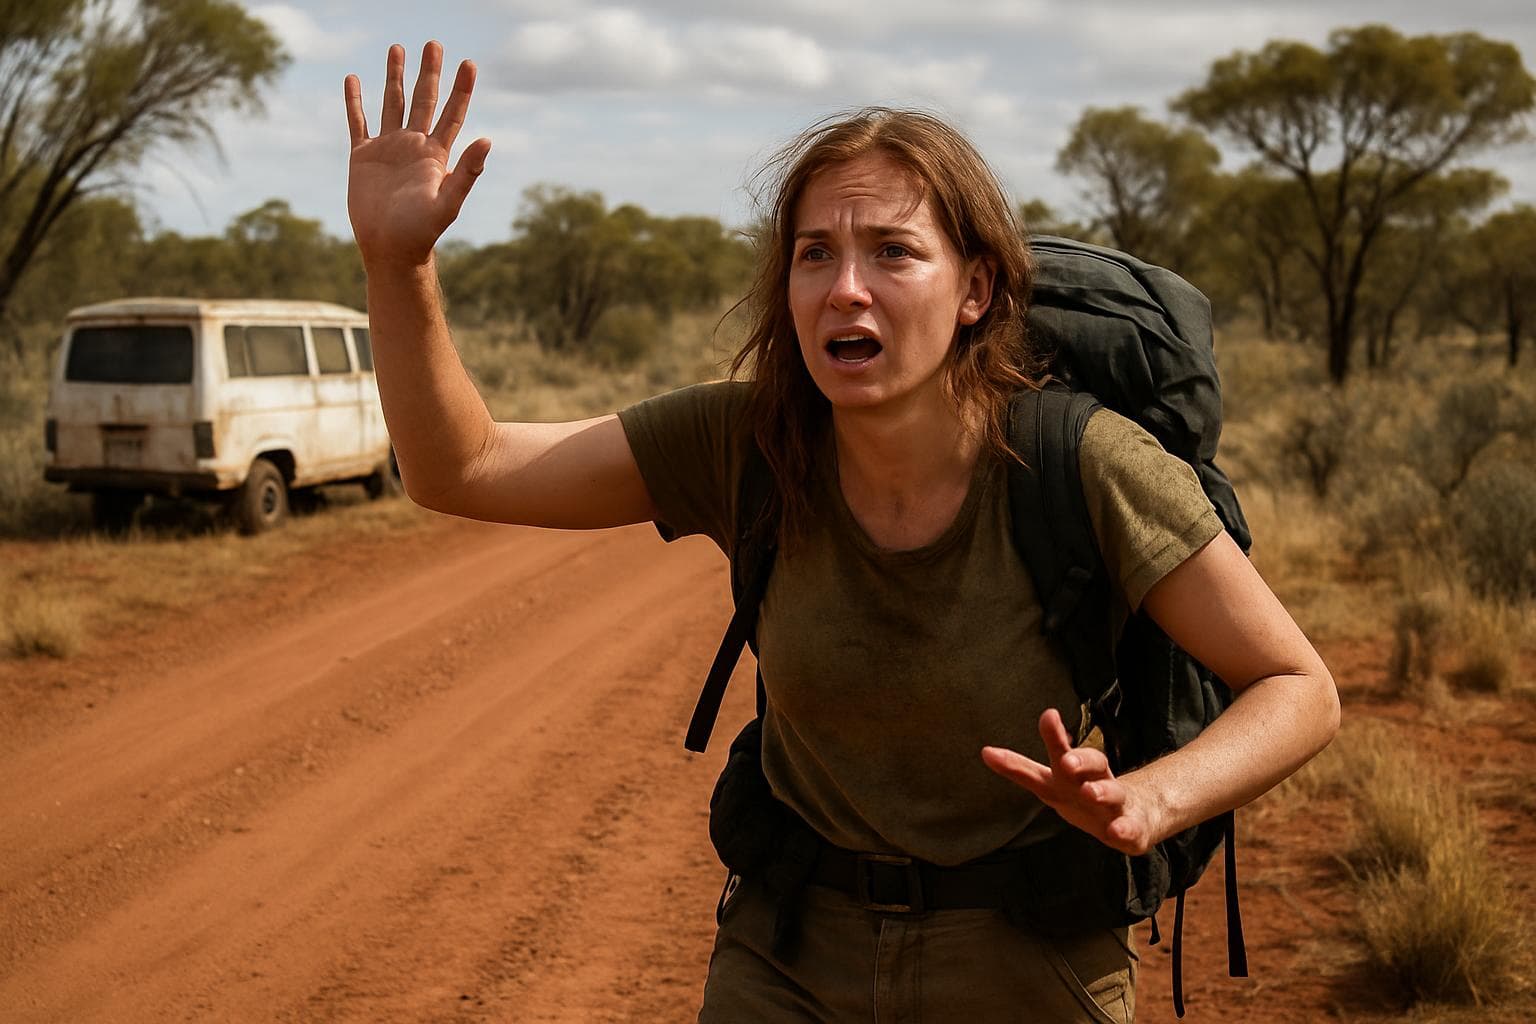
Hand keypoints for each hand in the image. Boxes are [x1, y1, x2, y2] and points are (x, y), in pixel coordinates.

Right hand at [345, 41, 491, 268]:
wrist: (389, 248)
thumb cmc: (421, 232)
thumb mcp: (447, 203)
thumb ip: (467, 172)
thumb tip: (487, 140)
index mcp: (436, 154)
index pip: (452, 113)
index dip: (461, 88)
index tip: (468, 63)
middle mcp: (414, 146)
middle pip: (423, 100)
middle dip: (429, 72)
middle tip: (434, 44)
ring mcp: (388, 148)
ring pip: (392, 103)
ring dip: (394, 76)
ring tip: (397, 48)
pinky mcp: (363, 157)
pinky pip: (357, 122)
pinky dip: (354, 101)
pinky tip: (353, 79)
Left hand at [981, 709, 1162, 855]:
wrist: (1135, 815)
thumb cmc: (1085, 795)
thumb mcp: (1053, 783)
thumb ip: (1022, 770)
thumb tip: (985, 751)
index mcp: (1075, 772)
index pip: (1062, 750)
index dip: (1053, 735)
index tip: (1048, 715)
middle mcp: (1097, 781)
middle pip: (1094, 763)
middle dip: (1081, 760)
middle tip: (1067, 760)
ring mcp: (1116, 804)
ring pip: (1112, 793)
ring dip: (1102, 792)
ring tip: (1090, 792)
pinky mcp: (1131, 828)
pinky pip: (1129, 829)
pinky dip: (1123, 830)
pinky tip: (1116, 832)